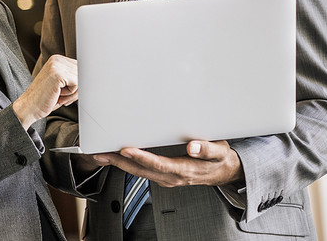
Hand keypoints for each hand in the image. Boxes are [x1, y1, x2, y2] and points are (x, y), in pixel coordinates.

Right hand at [13, 55, 77, 129]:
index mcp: (57, 59)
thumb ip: (75, 77)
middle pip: (83, 73)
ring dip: (73, 92)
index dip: (78, 83)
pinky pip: (77, 85)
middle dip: (77, 88)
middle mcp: (57, 59)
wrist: (29, 107)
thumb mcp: (62, 84)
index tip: (65, 91)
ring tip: (58, 95)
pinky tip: (57, 95)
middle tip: (61, 95)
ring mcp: (57, 65)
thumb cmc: (46, 99)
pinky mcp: (58, 74)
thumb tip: (96, 76)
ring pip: (81, 79)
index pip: (81, 68)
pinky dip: (70, 94)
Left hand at [92, 140, 243, 186]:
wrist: (224, 172)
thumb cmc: (220, 159)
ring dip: (120, 164)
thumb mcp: (219, 151)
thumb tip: (192, 146)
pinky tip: (117, 158)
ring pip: (139, 172)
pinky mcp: (164, 176)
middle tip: (101, 153)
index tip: (126, 149)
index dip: (141, 157)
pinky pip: (142, 172)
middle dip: (120, 162)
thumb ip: (207, 148)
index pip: (158, 165)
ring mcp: (167, 178)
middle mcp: (172, 177)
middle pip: (142, 170)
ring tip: (102, 154)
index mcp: (184, 170)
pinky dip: (128, 164)